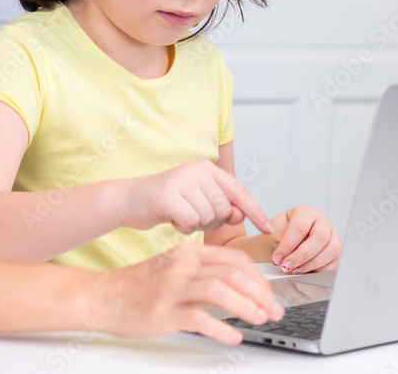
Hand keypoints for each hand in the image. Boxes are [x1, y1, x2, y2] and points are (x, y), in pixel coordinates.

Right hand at [88, 243, 283, 343]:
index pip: (235, 259)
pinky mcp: (162, 311)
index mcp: (188, 253)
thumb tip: (238, 286)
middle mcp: (182, 266)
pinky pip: (198, 318)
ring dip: (246, 307)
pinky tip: (232, 338)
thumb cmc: (138, 286)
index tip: (270, 295)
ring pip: (219, 291)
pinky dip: (221, 329)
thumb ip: (201, 271)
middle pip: (233, 273)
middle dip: (260, 293)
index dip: (258, 278)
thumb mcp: (172, 267)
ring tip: (259, 320)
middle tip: (274, 311)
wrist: (102, 296)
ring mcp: (172, 287)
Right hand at [118, 161, 273, 235]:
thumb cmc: (167, 203)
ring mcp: (182, 180)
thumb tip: (241, 215)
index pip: (239, 191)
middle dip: (213, 221)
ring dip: (196, 224)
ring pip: (208, 216)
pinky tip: (172, 219)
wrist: (130, 199)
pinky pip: (191, 221)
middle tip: (193, 217)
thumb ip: (222, 207)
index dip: (255, 211)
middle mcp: (197, 170)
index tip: (268, 229)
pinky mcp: (168, 194)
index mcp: (207, 169)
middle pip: (224, 208)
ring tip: (180, 215)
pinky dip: (183, 227)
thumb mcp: (198, 202)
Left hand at [266, 206, 340, 273]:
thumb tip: (284, 252)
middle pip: (319, 238)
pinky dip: (320, 272)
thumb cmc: (282, 232)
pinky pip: (334, 264)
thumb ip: (279, 236)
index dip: (287, 245)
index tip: (276, 259)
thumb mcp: (275, 229)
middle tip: (286, 267)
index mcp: (306, 213)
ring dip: (311, 265)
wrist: (289, 241)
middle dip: (301, 256)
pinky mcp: (337, 254)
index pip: (299, 227)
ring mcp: (333, 238)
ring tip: (295, 271)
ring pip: (330, 251)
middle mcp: (323, 223)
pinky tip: (306, 274)